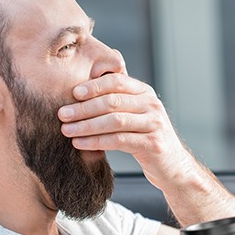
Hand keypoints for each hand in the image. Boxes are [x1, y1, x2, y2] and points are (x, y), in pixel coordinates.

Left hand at [58, 73, 188, 191]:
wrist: (172, 166)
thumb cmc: (147, 138)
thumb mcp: (137, 113)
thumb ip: (121, 95)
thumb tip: (102, 68)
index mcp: (145, 93)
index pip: (116, 82)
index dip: (93, 86)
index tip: (72, 93)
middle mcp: (151, 105)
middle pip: (112, 101)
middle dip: (84, 108)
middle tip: (62, 114)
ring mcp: (154, 124)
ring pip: (114, 121)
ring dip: (86, 125)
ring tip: (66, 130)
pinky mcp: (152, 144)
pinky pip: (119, 140)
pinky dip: (96, 141)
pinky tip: (80, 143)